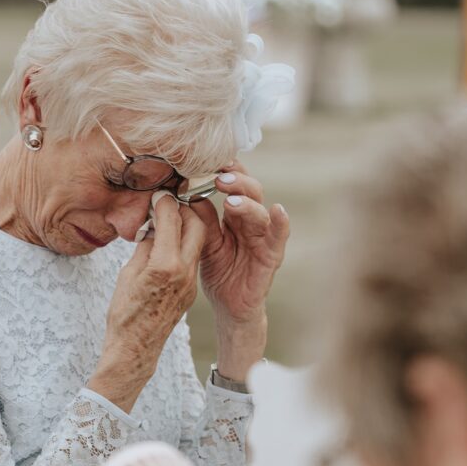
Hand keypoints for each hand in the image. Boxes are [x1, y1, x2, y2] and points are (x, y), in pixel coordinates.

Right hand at [90, 195, 205, 410]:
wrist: (136, 348)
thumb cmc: (124, 313)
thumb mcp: (129, 273)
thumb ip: (146, 246)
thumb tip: (154, 225)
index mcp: (165, 265)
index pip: (172, 220)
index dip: (164, 202)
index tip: (158, 193)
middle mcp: (183, 272)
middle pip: (196, 225)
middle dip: (184, 209)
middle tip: (168, 202)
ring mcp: (190, 282)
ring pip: (198, 241)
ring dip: (187, 225)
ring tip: (169, 219)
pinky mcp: (191, 290)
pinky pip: (193, 258)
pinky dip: (184, 244)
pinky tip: (169, 242)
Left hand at [190, 162, 288, 379]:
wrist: (228, 306)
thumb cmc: (218, 271)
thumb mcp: (203, 243)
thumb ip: (200, 220)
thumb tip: (186, 193)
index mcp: (233, 215)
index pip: (233, 185)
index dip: (225, 170)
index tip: (210, 159)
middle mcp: (250, 221)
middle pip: (250, 191)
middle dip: (236, 181)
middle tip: (219, 176)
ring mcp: (263, 238)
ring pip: (261, 211)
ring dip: (248, 202)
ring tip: (232, 201)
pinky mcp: (271, 256)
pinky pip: (279, 237)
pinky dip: (281, 223)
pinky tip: (278, 210)